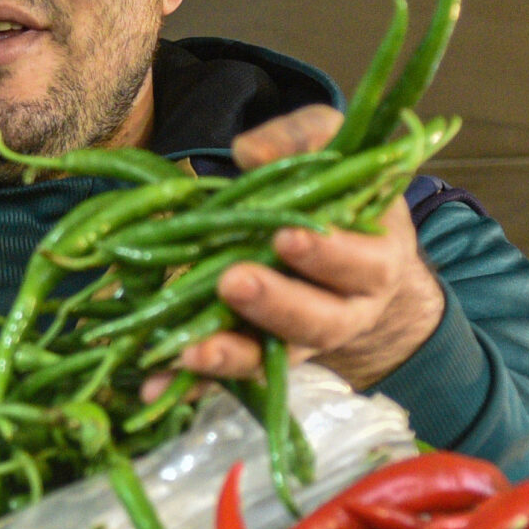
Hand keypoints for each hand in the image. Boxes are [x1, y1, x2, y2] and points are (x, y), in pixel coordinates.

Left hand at [161, 104, 444, 393]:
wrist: (352, 255)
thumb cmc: (338, 193)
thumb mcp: (331, 149)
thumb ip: (299, 140)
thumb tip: (248, 153)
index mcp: (374, 259)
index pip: (359, 262)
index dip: (327, 254)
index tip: (285, 236)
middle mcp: (346, 312)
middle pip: (319, 321)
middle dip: (276, 305)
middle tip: (234, 282)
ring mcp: (302, 343)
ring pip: (273, 359)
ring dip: (231, 357)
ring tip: (189, 352)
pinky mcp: (262, 359)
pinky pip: (230, 377)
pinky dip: (194, 384)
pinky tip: (155, 387)